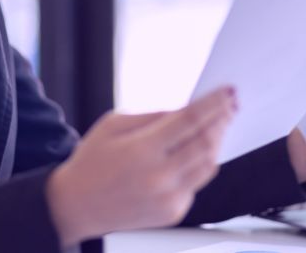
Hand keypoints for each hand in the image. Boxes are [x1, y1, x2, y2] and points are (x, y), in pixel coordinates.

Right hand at [46, 87, 237, 246]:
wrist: (76, 205)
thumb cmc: (91, 162)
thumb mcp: (114, 123)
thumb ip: (154, 115)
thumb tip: (187, 108)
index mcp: (143, 150)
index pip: (190, 120)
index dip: (214, 103)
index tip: (228, 92)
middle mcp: (159, 177)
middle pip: (207, 142)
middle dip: (222, 120)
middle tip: (229, 106)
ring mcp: (168, 198)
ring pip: (210, 165)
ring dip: (217, 142)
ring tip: (218, 125)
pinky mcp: (173, 213)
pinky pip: (198, 184)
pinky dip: (202, 164)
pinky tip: (196, 151)